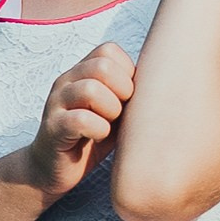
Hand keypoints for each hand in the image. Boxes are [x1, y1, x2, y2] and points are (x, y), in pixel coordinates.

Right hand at [26, 42, 134, 199]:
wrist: (53, 170)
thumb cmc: (91, 137)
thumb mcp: (115, 111)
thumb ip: (130, 93)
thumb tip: (167, 81)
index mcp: (81, 72)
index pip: (108, 50)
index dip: (126, 72)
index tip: (127, 97)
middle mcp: (66, 81)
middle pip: (102, 66)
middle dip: (122, 91)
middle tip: (120, 113)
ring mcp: (56, 103)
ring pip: (90, 90)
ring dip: (110, 110)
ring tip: (108, 124)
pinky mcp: (52, 128)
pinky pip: (80, 120)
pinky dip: (98, 130)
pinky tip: (97, 137)